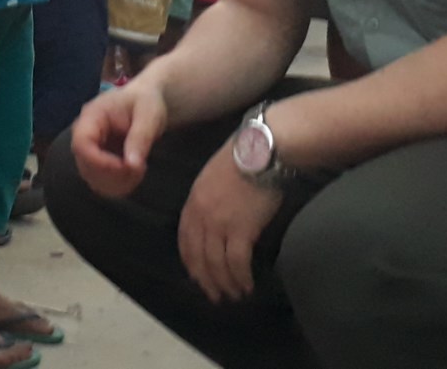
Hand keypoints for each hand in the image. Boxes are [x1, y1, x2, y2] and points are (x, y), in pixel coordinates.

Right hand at [69, 79, 168, 198]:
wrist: (145, 102)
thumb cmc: (145, 102)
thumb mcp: (149, 114)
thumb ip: (140, 137)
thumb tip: (132, 165)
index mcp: (91, 117)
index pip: (81, 145)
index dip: (100, 162)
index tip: (126, 167)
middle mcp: (83, 135)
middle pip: (85, 166)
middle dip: (114, 175)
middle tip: (140, 168)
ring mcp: (89, 151)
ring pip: (93, 179)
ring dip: (118, 183)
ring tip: (140, 168)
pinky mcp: (97, 162)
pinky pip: (101, 183)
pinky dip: (119, 185)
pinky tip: (134, 173)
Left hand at [178, 142, 285, 303]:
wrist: (261, 151)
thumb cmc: (242, 157)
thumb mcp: (212, 176)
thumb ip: (207, 199)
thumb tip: (213, 218)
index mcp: (193, 202)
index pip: (186, 240)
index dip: (191, 262)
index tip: (197, 276)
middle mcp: (202, 216)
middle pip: (199, 256)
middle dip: (206, 279)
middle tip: (215, 295)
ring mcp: (220, 224)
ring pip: (217, 263)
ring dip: (225, 283)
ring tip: (233, 294)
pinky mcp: (242, 230)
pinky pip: (237, 262)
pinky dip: (240, 277)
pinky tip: (246, 285)